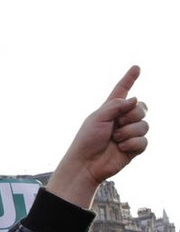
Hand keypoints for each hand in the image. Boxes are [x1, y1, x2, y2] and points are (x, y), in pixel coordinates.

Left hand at [47, 66, 148, 208]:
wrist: (86, 163)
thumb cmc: (87, 140)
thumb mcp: (97, 118)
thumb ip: (116, 106)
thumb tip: (135, 100)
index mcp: (110, 110)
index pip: (122, 91)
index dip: (129, 79)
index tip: (136, 67)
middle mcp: (122, 119)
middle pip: (141, 107)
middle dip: (132, 115)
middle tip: (117, 124)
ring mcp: (129, 133)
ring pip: (144, 125)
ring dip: (129, 131)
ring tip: (115, 139)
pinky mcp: (134, 148)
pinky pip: (144, 141)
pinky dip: (132, 143)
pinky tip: (121, 148)